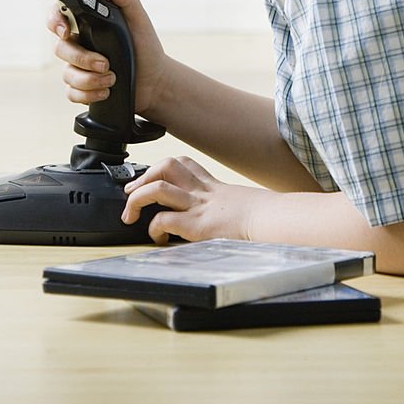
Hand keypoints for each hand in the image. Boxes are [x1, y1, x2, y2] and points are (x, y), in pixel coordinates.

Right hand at [47, 0, 167, 117]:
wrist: (155, 81)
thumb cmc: (146, 48)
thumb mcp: (140, 21)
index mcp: (89, 24)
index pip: (60, 16)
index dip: (55, 21)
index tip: (65, 31)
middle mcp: (80, 44)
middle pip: (61, 49)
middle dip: (82, 58)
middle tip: (105, 63)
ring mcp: (79, 67)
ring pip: (67, 74)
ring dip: (91, 80)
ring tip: (113, 78)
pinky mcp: (82, 88)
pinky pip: (72, 93)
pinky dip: (89, 94)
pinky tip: (106, 92)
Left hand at [121, 156, 269, 244]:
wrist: (273, 220)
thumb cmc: (266, 217)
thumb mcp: (246, 205)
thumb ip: (233, 208)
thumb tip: (234, 220)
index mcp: (214, 186)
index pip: (184, 164)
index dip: (162, 168)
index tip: (151, 178)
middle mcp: (203, 192)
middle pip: (166, 166)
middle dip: (143, 177)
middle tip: (131, 191)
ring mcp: (198, 206)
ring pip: (157, 189)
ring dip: (136, 200)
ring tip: (129, 215)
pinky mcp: (196, 225)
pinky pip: (163, 220)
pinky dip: (153, 229)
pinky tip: (159, 239)